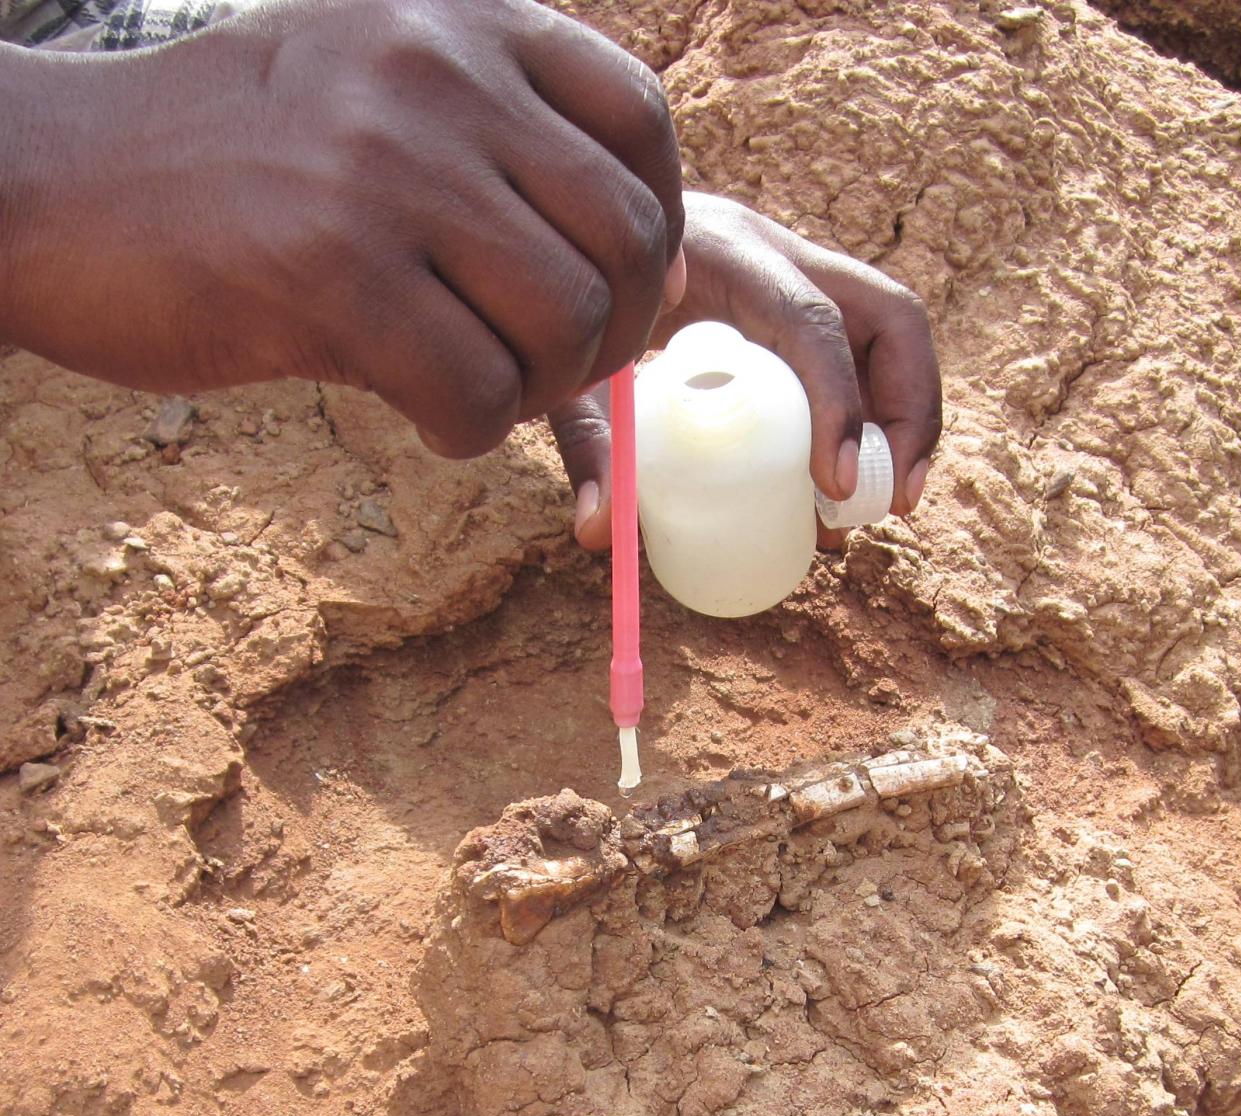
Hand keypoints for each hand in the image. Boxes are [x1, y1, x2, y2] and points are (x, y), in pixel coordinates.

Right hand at [0, 0, 683, 456]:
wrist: (45, 180)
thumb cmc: (230, 156)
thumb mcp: (373, 87)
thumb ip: (507, 146)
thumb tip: (658, 268)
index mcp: (462, 23)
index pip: (639, 121)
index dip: (657, 224)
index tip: (628, 288)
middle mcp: (438, 78)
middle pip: (625, 238)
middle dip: (615, 333)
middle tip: (555, 368)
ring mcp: (386, 171)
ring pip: (567, 321)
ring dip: (544, 389)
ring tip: (485, 391)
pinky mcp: (332, 274)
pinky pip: (479, 391)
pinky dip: (472, 429)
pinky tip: (429, 417)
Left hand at [551, 191, 941, 549]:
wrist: (591, 221)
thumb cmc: (591, 294)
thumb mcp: (583, 367)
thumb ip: (589, 443)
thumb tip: (597, 535)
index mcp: (728, 258)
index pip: (812, 321)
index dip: (839, 403)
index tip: (837, 486)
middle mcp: (782, 255)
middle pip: (892, 316)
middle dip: (910, 414)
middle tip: (892, 502)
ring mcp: (805, 271)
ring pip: (896, 332)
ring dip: (910, 417)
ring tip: (889, 501)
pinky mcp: (809, 296)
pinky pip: (871, 351)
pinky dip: (880, 412)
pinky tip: (858, 477)